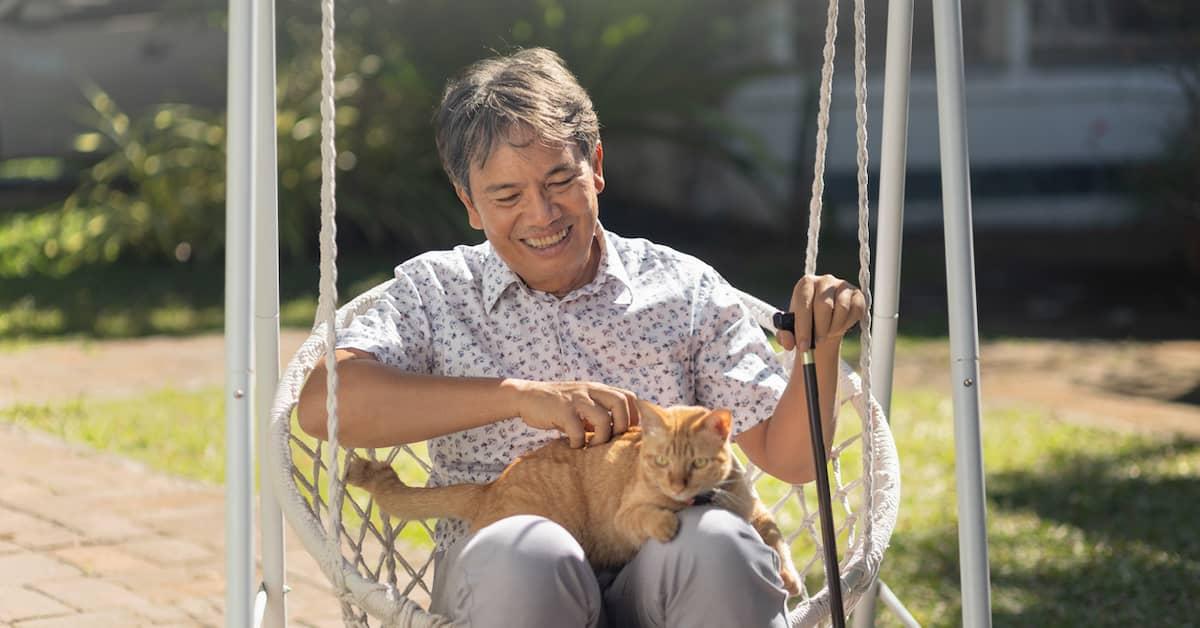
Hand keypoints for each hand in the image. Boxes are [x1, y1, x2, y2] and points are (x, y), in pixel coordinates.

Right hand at [508, 380, 640, 447]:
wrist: (526, 396)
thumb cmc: (557, 405)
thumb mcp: (581, 402)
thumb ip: (598, 411)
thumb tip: (619, 434)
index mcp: (597, 389)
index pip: (628, 396)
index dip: (634, 416)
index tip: (626, 433)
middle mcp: (590, 390)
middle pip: (621, 403)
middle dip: (623, 426)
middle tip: (613, 440)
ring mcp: (576, 399)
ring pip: (603, 419)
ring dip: (602, 439)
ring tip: (592, 446)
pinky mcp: (562, 411)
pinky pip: (578, 431)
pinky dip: (579, 443)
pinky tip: (574, 446)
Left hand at [776, 274, 865, 350]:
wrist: (826, 322)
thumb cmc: (806, 323)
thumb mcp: (792, 330)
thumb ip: (785, 336)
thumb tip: (788, 342)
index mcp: (805, 284)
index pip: (803, 303)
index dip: (802, 326)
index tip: (803, 346)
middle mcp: (824, 280)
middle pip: (823, 305)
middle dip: (819, 329)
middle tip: (817, 342)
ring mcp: (842, 285)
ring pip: (841, 308)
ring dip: (834, 327)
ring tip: (828, 332)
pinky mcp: (857, 294)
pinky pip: (855, 310)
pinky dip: (847, 324)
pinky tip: (839, 326)